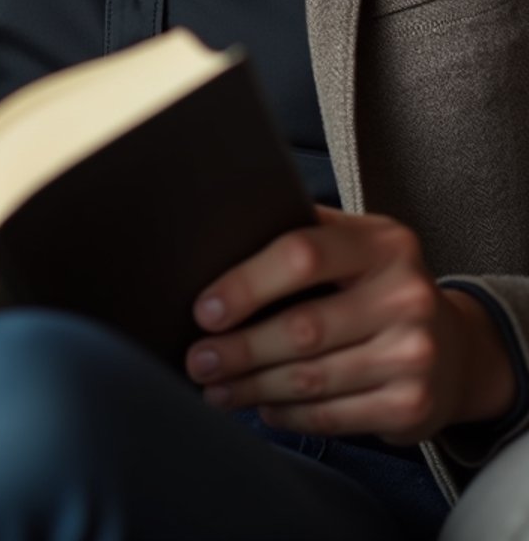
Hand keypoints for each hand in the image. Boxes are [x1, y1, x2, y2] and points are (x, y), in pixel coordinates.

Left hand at [185, 207, 515, 443]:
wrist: (454, 347)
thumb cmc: (378, 286)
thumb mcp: (356, 244)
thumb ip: (304, 236)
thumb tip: (217, 242)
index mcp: (383, 243)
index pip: (302, 255)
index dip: (246, 284)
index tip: (205, 310)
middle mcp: (406, 295)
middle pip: (302, 327)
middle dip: (239, 348)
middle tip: (197, 359)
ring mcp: (413, 354)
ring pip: (311, 378)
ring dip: (252, 387)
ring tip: (215, 388)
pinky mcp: (411, 405)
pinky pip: (331, 415)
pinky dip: (287, 414)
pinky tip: (261, 407)